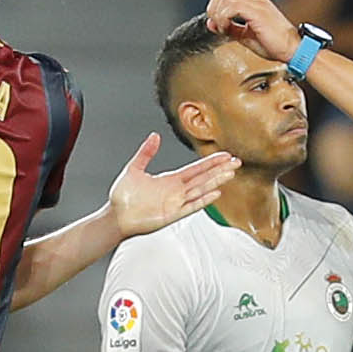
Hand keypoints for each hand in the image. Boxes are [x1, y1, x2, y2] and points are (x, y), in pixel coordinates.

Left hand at [105, 133, 240, 238]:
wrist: (116, 216)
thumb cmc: (123, 196)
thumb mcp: (134, 168)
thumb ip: (146, 153)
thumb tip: (155, 136)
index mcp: (171, 180)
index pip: (196, 169)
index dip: (211, 162)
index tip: (225, 155)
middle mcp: (177, 191)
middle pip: (204, 178)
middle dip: (220, 170)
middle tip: (236, 162)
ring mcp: (176, 203)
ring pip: (201, 190)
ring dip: (216, 182)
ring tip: (230, 174)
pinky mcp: (172, 215)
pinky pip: (191, 206)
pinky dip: (203, 200)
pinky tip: (216, 193)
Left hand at [201, 0, 304, 65]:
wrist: (292, 49)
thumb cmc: (273, 43)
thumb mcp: (245, 34)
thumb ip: (229, 27)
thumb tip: (211, 23)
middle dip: (213, 8)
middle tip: (217, 25)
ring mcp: (257, 3)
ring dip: (218, 15)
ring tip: (223, 29)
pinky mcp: (257, 12)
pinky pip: (232, 7)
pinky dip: (223, 18)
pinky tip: (225, 28)